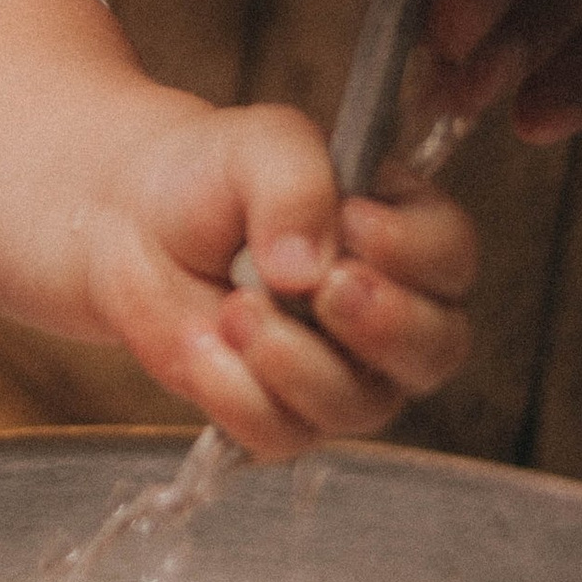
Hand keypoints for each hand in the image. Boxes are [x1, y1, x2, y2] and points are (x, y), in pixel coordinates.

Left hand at [75, 96, 474, 453]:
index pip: (449, 258)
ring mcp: (340, 372)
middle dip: (382, 325)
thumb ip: (296, 185)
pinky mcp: (279, 414)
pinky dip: (237, 397)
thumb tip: (306, 268)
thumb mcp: (260, 145)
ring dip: (293, 361)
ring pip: (358, 405)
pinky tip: (202, 344)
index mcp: (403, 233)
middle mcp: (388, 311)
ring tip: (234, 308)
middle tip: (321, 288)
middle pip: (434, 350)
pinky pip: (283, 436)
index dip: (413, 252)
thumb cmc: (212, 175)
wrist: (132, 218)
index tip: (354, 222)